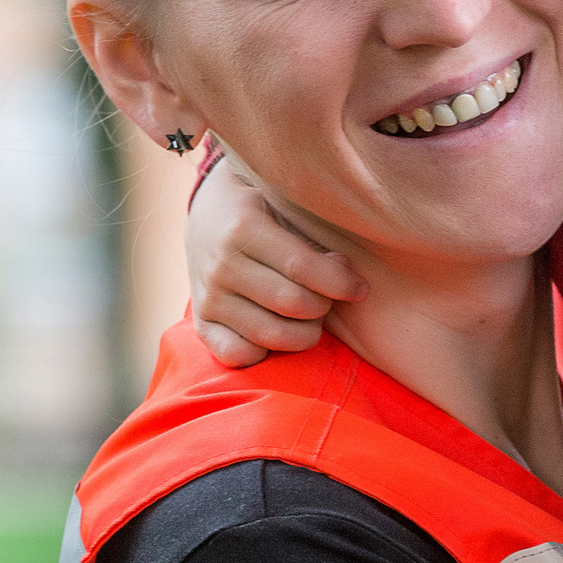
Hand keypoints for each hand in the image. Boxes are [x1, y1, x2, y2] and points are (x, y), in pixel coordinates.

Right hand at [185, 162, 364, 365]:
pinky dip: (266, 353)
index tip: (360, 288)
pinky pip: (238, 355)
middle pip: (292, 304)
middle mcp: (221, 265)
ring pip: (271, 335)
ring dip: (305, 332)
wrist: (207, 217)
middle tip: (328, 298)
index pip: (302, 267)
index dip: (340, 283)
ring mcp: (208, 298)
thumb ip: (315, 240)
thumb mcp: (286, 206)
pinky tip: (277, 330)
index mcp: (244, 228)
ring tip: (309, 316)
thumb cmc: (263, 212)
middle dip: (324, 306)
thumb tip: (344, 273)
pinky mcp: (201, 324)